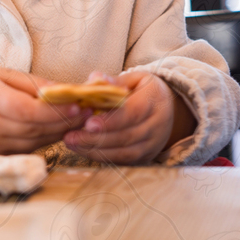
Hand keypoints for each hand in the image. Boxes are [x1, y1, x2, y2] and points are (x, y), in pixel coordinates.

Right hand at [0, 67, 89, 153]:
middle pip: (36, 129)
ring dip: (62, 131)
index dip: (55, 111)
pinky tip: (64, 128)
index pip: (28, 111)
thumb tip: (65, 90)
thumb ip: (35, 84)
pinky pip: (32, 147)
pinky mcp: (1, 154)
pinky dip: (49, 138)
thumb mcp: (4, 74)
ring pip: (37, 141)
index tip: (78, 105)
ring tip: (83, 119)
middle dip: (66, 121)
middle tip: (91, 112)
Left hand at [63, 71, 196, 164]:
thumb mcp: (134, 79)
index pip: (133, 113)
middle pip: (126, 136)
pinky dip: (102, 157)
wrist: (168, 108)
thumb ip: (115, 81)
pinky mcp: (146, 156)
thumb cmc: (145, 90)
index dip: (111, 121)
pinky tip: (84, 150)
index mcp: (155, 100)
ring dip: (96, 150)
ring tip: (72, 143)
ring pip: (124, 152)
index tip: (88, 123)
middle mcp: (157, 124)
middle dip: (96, 138)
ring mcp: (153, 143)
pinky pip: (123, 160)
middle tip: (71, 136)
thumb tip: (95, 79)